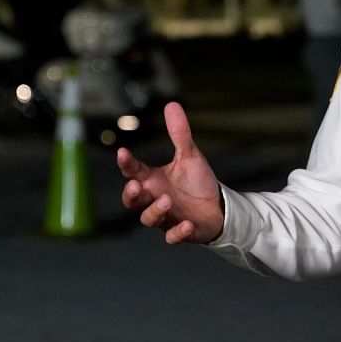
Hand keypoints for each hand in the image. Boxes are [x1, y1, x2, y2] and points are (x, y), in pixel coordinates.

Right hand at [117, 102, 224, 244]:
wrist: (218, 207)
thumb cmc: (198, 182)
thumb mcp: (190, 155)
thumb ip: (179, 134)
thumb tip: (172, 104)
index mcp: (153, 180)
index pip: (133, 171)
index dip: (126, 163)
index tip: (122, 153)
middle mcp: (154, 199)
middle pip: (132, 201)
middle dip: (131, 195)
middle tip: (136, 186)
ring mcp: (166, 217)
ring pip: (148, 219)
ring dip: (154, 211)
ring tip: (167, 200)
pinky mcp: (180, 232)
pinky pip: (171, 237)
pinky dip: (177, 232)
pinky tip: (186, 224)